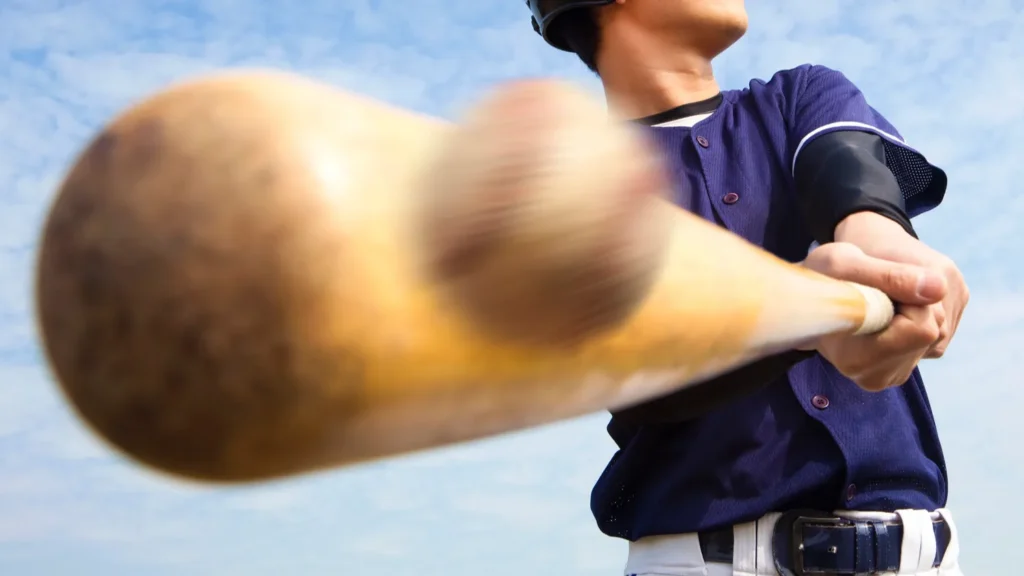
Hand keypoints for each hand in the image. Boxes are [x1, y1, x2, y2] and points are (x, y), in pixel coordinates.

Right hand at [800, 215, 967, 391]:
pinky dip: (921, 313)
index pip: (921, 328)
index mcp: (857, 360)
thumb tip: (938, 288)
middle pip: (934, 329)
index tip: (877, 286)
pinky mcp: (908, 367)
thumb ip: (890, 275)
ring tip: (880, 300)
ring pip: (941, 330)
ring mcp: (895, 374)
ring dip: (918, 305)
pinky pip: (940, 333)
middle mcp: (877, 376)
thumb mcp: (843, 261)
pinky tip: (890, 310)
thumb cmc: (822, 276)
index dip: (907, 297)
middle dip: (914, 302)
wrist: (815, 292)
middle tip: (876, 291)